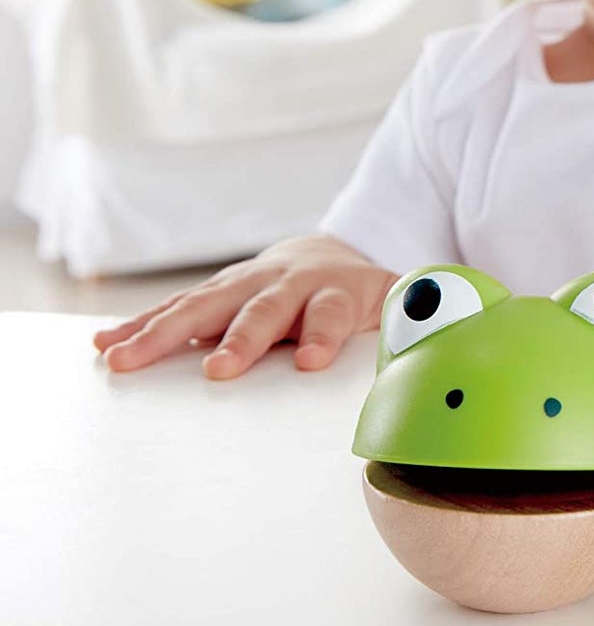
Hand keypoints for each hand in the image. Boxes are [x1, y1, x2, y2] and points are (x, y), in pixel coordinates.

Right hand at [92, 235, 397, 378]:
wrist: (329, 254)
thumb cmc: (360, 293)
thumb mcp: (397, 304)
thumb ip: (416, 321)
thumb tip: (455, 337)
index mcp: (335, 292)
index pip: (330, 314)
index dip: (320, 335)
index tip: (309, 362)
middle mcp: (286, 284)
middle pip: (261, 311)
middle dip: (239, 340)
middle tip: (219, 370)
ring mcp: (245, 285)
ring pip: (204, 308)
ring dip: (165, 334)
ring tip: (126, 360)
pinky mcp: (215, 293)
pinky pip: (173, 310)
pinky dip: (139, 327)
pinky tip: (106, 345)